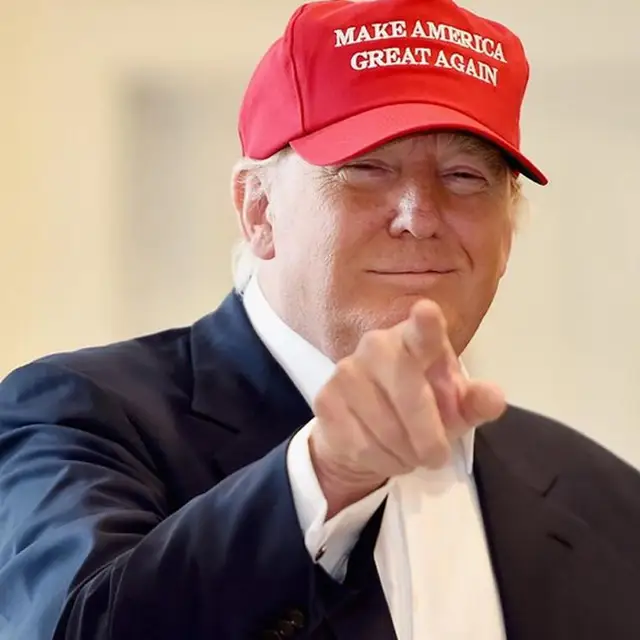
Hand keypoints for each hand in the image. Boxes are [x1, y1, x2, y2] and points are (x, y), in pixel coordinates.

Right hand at [308, 299, 505, 517]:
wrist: (363, 432)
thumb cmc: (419, 410)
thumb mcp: (454, 409)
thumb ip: (475, 402)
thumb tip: (494, 398)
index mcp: (415, 339)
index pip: (422, 330)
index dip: (425, 323)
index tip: (427, 312)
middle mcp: (377, 345)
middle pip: (410, 394)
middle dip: (428, 434)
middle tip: (437, 456)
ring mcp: (346, 370)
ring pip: (386, 428)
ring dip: (406, 453)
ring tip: (409, 452)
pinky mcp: (325, 399)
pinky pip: (362, 445)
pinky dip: (381, 461)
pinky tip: (383, 454)